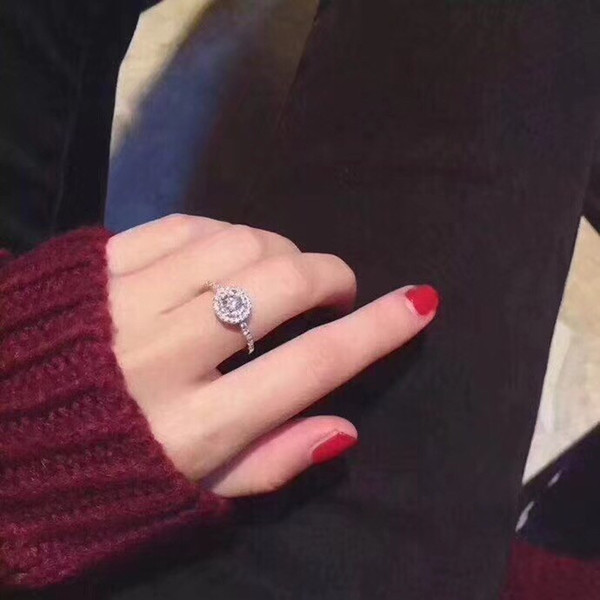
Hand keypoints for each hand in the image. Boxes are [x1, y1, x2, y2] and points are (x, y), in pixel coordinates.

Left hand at [106, 215, 438, 496]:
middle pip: (278, 288)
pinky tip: (230, 253)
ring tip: (279, 273)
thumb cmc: (108, 469)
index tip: (419, 302)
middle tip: (333, 288)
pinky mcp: (97, 265)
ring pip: (237, 246)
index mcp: (194, 426)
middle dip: (327, 276)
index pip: (310, 368)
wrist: (0, 431)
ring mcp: (127, 302)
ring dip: (279, 251)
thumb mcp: (193, 491)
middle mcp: (164, 356)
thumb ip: (271, 463)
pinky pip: (186, 226)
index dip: (376, 331)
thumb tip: (345, 429)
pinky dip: (226, 233)